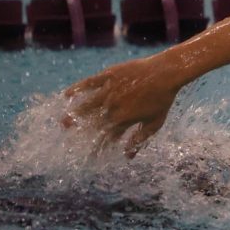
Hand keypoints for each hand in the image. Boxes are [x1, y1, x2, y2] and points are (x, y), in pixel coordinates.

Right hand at [63, 55, 181, 155]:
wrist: (166, 73)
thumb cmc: (162, 99)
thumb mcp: (154, 122)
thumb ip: (140, 139)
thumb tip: (127, 156)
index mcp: (124, 119)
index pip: (106, 137)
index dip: (98, 147)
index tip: (91, 155)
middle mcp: (114, 106)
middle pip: (93, 123)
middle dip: (81, 134)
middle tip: (70, 140)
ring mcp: (110, 90)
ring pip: (87, 105)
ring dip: (74, 115)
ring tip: (63, 123)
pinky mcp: (109, 76)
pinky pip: (89, 83)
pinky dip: (77, 89)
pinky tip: (67, 95)